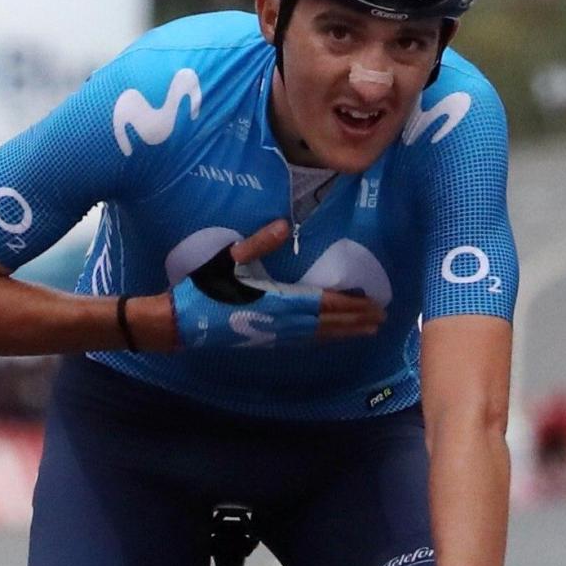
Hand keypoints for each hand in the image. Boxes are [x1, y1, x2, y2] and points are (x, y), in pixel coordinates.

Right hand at [168, 220, 384, 348]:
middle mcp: (283, 322)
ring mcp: (276, 335)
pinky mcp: (268, 341)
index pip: (325, 303)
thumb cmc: (205, 289)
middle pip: (329, 323)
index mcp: (279, 301)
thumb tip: (283, 224)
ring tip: (368, 329)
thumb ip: (258, 243)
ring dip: (345, 332)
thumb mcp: (229, 259)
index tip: (375, 304)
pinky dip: (325, 338)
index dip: (352, 305)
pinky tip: (332, 336)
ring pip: (320, 335)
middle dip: (356, 321)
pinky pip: (305, 340)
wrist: (183, 324)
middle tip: (383, 319)